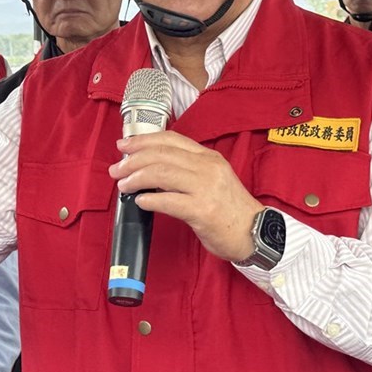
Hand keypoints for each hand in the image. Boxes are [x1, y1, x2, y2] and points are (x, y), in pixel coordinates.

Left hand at [109, 131, 262, 261]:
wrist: (255, 232)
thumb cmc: (229, 209)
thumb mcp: (213, 179)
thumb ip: (187, 170)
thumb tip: (150, 168)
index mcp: (208, 157)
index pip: (171, 139)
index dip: (143, 140)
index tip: (124, 145)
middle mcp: (207, 168)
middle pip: (162, 155)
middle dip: (133, 160)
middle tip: (116, 169)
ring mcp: (206, 188)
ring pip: (161, 173)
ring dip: (136, 178)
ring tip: (124, 186)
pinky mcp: (203, 210)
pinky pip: (168, 201)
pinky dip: (149, 200)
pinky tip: (140, 203)